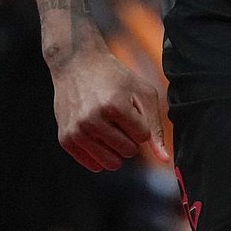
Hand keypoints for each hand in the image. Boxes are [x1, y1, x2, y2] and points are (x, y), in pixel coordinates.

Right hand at [51, 46, 168, 171]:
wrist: (76, 64)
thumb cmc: (114, 78)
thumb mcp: (142, 93)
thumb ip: (155, 128)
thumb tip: (164, 159)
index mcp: (115, 105)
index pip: (143, 137)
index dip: (141, 124)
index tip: (131, 110)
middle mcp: (93, 120)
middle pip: (128, 152)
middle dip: (130, 138)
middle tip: (119, 118)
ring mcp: (76, 131)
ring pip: (111, 164)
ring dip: (116, 149)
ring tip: (109, 128)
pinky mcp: (65, 140)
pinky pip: (94, 166)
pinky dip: (100, 154)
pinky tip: (97, 135)